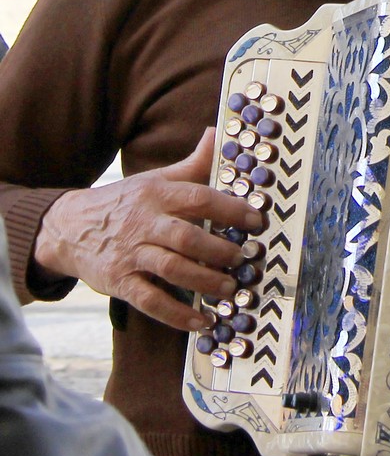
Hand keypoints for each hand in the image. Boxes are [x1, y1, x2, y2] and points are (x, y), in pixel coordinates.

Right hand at [33, 129, 263, 330]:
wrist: (68, 227)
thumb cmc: (124, 203)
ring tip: (230, 289)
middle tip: (244, 259)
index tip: (255, 220)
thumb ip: (191, 164)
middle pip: (186, 236)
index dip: (230, 208)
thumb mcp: (155, 179)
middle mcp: (144, 223)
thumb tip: (218, 134)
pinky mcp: (120, 281)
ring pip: (171, 269)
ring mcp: (130, 254)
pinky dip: (178, 314)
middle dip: (219, 250)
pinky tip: (202, 321)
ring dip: (205, 281)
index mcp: (156, 194)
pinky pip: (151, 301)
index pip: (198, 197)